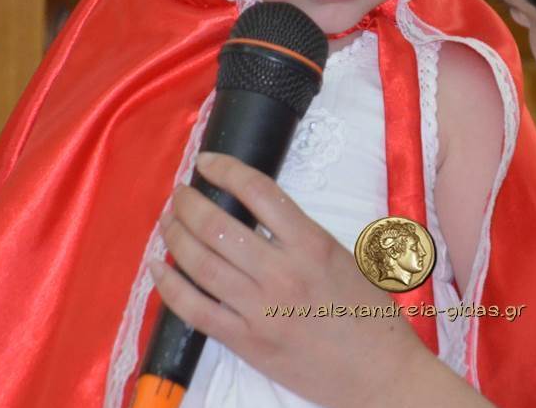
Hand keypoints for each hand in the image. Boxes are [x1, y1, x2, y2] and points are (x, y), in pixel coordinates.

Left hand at [148, 153, 431, 407]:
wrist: (377, 373)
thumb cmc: (369, 315)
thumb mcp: (345, 258)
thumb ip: (302, 235)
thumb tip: (255, 211)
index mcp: (312, 245)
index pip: (259, 192)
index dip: (226, 170)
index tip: (207, 162)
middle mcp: (283, 273)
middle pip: (218, 226)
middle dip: (189, 202)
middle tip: (179, 193)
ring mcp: (260, 310)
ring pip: (200, 263)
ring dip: (175, 235)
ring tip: (167, 221)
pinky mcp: (246, 342)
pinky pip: (195, 309)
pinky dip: (170, 285)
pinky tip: (158, 267)